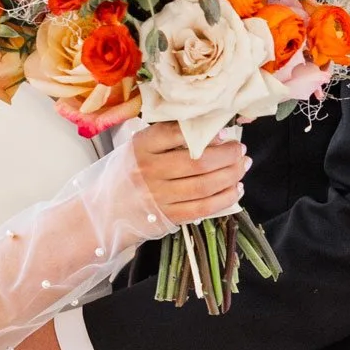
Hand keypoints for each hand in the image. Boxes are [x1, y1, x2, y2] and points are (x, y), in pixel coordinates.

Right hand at [129, 121, 247, 225]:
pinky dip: (224, 199)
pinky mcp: (168, 217)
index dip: (205, 133)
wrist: (106, 210)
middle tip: (240, 150)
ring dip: (231, 176)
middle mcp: (149, 171)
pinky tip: (236, 190)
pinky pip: (203, 208)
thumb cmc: (129, 172)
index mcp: (141, 147)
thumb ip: (168, 138)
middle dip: (227, 156)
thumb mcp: (139, 148)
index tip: (225, 132)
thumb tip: (212, 132)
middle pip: (197, 162)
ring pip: (204, 186)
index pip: (175, 134)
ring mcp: (159, 196)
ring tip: (243, 166)